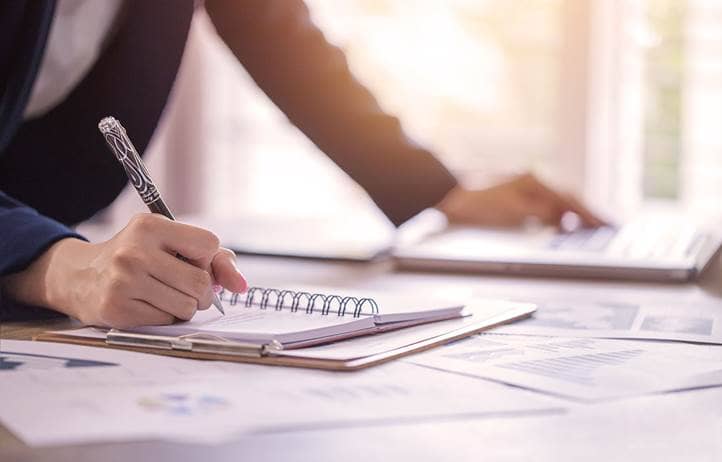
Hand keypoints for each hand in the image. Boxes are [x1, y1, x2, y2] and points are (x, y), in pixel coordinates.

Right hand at [1, 214, 247, 327]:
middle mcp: (134, 251)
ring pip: (187, 306)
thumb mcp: (170, 244)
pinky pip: (165, 321)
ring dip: (184, 307)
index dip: (208, 260)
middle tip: (186, 288)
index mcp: (150, 225)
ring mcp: (123, 281)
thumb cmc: (138, 257)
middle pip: (200, 282)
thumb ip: (215, 259)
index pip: (209, 244)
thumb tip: (241, 286)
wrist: (80, 277)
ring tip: (164, 295)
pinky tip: (146, 305)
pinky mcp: (117, 309)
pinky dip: (164, 317)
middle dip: (202, 292)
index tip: (193, 262)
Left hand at [437, 173, 604, 227]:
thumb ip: (540, 214)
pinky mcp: (515, 196)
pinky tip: (563, 224)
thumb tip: (565, 218)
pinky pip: (545, 205)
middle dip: (589, 213)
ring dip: (575, 215)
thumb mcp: (511, 211)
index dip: (591, 215)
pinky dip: (559, 215)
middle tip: (610, 226)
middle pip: (569, 199)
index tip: (609, 225)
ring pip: (558, 202)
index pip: (571, 201)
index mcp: (535, 182)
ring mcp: (524, 187)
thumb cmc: (475, 205)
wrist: (444, 197)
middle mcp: (533, 181)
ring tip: (594, 227)